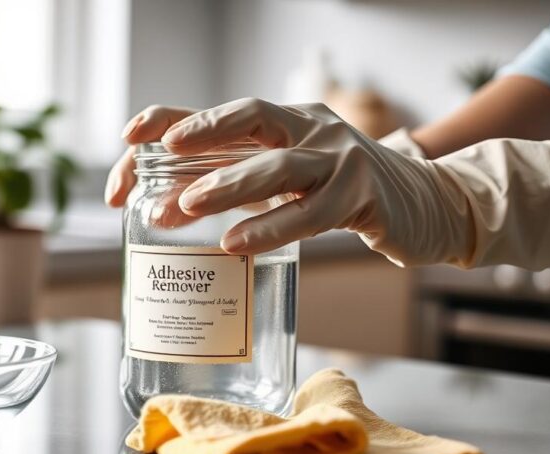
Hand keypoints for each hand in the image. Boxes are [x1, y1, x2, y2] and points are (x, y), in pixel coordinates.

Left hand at [108, 98, 549, 268]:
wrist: (422, 205)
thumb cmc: (337, 191)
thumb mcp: (284, 177)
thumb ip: (236, 182)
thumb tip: (163, 205)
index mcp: (283, 122)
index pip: (220, 113)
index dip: (171, 120)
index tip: (127, 137)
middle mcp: (309, 129)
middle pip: (250, 118)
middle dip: (199, 133)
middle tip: (150, 157)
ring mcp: (339, 159)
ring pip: (279, 164)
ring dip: (227, 184)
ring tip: (186, 206)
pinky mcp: (362, 195)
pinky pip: (311, 211)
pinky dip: (270, 227)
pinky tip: (236, 243)